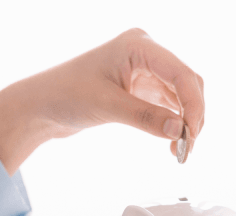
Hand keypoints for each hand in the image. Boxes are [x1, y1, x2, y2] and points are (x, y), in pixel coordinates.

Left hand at [0, 28, 204, 174]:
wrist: (43, 104)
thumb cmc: (66, 94)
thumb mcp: (107, 106)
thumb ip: (146, 117)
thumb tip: (179, 132)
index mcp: (138, 44)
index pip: (181, 73)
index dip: (193, 105)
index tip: (191, 135)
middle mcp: (146, 53)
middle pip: (187, 82)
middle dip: (192, 115)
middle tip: (187, 147)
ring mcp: (145, 70)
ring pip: (180, 95)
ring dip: (184, 122)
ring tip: (180, 150)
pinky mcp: (140, 88)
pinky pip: (167, 104)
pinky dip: (172, 123)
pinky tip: (171, 142)